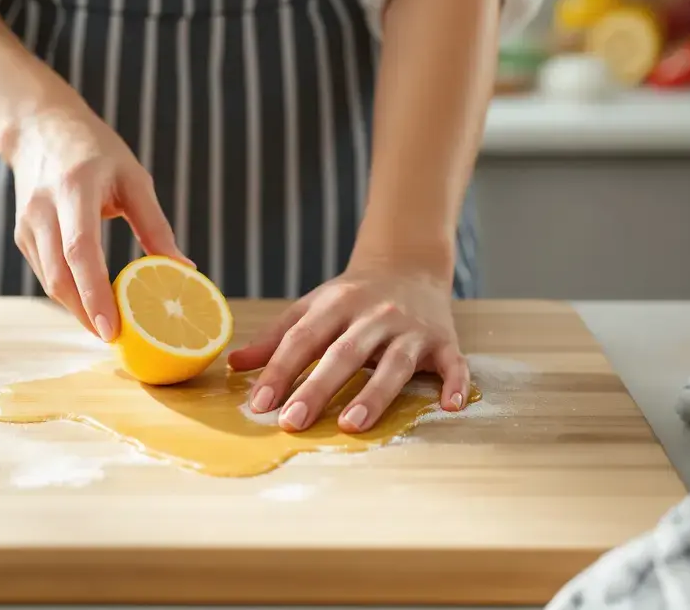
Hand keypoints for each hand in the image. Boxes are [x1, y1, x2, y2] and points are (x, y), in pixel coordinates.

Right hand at [6, 106, 190, 341]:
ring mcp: (27, 225)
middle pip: (60, 277)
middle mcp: (43, 210)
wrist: (40, 129)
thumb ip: (155, 225)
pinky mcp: (22, 236)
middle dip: (86, 314)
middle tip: (116, 340)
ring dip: (77, 310)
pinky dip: (69, 295)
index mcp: (75, 190)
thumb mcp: (133, 178)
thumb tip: (184, 270)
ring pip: (50, 282)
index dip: (95, 294)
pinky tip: (91, 305)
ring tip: (109, 328)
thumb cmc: (95, 151)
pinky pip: (46, 275)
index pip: (81, 252)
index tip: (113, 329)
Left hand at [227, 260, 469, 432]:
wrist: (409, 265)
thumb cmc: (352, 297)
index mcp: (335, 306)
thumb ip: (276, 338)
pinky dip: (455, 385)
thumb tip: (234, 365)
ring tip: (351, 424)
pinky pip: (453, 364)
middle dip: (316, 389)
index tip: (258, 405)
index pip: (302, 340)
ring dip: (373, 394)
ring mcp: (410, 329)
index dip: (278, 371)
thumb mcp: (312, 308)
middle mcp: (373, 316)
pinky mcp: (444, 341)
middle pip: (343, 354)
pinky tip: (448, 408)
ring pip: (393, 364)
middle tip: (292, 422)